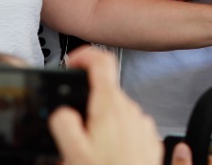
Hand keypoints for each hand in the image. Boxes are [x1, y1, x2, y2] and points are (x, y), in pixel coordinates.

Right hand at [49, 46, 163, 164]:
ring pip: (116, 113)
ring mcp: (142, 126)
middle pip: (105, 92)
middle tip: (74, 133)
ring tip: (90, 153)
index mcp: (110, 108)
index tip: (72, 63)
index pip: (101, 62)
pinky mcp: (149, 141)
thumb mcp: (73, 153)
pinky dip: (114, 137)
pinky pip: (128, 129)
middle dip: (86, 107)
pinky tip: (107, 158)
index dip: (83, 56)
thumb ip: (63, 124)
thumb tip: (63, 112)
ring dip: (100, 125)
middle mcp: (131, 112)